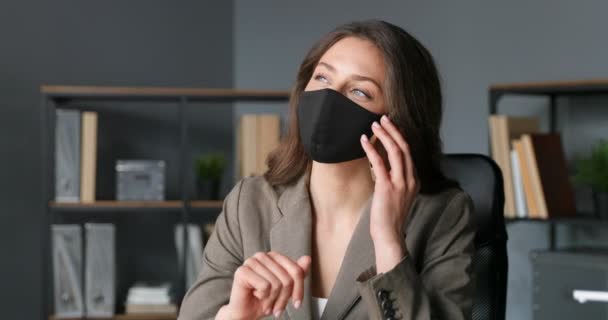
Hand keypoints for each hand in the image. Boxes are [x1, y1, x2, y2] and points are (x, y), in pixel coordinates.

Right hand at [221, 252, 310, 319]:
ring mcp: (251, 261)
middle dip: (284, 298)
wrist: (245, 313)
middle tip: (277, 308)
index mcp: (274, 257)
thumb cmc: (264, 300)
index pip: (296, 271)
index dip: (299, 290)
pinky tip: (255, 296)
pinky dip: (263, 297)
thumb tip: (307, 259)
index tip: (297, 304)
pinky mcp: (242, 271)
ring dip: (272, 299)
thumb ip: (297, 273)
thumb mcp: (286, 289)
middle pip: (287, 279)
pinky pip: (265, 286)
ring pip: (276, 283)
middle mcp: (263, 256)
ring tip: (266, 303)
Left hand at [360, 115, 418, 271]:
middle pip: (404, 147)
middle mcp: (410, 180)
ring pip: (396, 151)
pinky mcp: (388, 187)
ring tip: (374, 124)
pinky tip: (362, 141)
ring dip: (384, 135)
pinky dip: (371, 149)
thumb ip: (392, 181)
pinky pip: (380, 162)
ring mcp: (401, 183)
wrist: (389, 236)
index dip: (399, 137)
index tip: (390, 127)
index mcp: (414, 181)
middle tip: (383, 118)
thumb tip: (381, 167)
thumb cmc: (388, 218)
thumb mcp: (395, 196)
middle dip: (394, 130)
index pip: (408, 153)